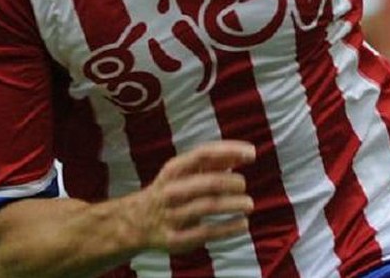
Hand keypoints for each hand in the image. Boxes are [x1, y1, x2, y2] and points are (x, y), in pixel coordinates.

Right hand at [139, 140, 255, 254]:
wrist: (137, 221)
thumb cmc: (171, 190)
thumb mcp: (185, 172)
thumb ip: (213, 163)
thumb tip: (244, 154)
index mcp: (174, 168)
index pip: (204, 154)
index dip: (230, 151)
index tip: (252, 153)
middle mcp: (171, 190)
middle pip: (208, 182)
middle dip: (231, 182)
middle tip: (243, 184)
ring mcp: (172, 215)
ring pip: (208, 207)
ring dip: (233, 204)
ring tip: (249, 204)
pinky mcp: (176, 238)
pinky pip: (206, 233)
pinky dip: (228, 228)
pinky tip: (243, 224)